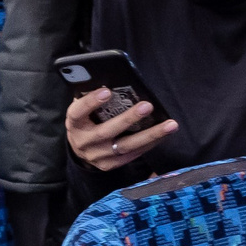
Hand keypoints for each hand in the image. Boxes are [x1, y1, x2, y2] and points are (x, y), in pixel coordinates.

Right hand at [65, 86, 179, 172]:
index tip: (107, 91)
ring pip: (125, 146)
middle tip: (148, 105)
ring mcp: (97, 156)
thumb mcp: (83, 108)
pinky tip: (164, 134)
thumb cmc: (86, 120)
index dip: (90, 102)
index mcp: (74, 124)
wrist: (80, 149)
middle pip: (106, 132)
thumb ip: (92, 97)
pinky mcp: (110, 165)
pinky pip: (133, 155)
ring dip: (150, 135)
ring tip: (170, 124)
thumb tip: (114, 80)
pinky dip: (150, 143)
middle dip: (128, 119)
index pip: (78, 113)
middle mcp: (83, 142)